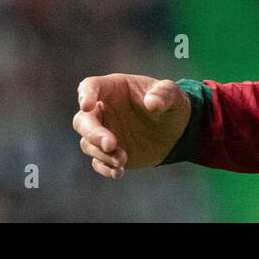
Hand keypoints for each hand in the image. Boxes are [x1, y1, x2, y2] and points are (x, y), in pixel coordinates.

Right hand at [73, 74, 191, 178]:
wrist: (176, 131)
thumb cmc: (170, 104)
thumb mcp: (172, 94)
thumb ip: (163, 94)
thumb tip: (152, 103)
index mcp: (114, 89)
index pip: (90, 86)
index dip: (85, 94)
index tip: (87, 105)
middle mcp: (103, 110)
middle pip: (82, 120)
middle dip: (93, 133)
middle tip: (110, 144)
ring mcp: (104, 132)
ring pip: (88, 143)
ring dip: (102, 154)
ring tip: (123, 159)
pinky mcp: (108, 153)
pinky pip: (98, 162)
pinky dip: (105, 168)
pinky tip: (119, 172)